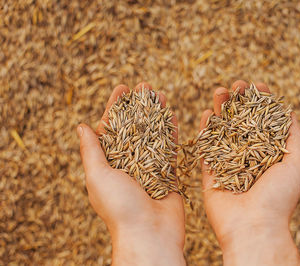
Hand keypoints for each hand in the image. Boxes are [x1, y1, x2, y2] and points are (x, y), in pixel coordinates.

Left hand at [78, 83, 184, 265]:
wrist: (149, 234)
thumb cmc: (119, 207)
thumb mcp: (98, 176)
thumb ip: (92, 151)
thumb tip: (82, 126)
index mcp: (109, 163)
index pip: (112, 128)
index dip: (116, 106)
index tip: (122, 88)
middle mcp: (129, 163)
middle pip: (134, 127)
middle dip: (139, 105)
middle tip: (145, 85)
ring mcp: (150, 167)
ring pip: (153, 134)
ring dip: (156, 113)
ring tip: (160, 94)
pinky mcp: (169, 173)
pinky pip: (171, 148)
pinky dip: (171, 131)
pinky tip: (173, 115)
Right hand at [200, 80, 299, 264]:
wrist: (254, 227)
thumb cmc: (279, 197)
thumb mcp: (297, 163)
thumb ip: (294, 137)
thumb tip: (290, 111)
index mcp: (268, 154)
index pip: (263, 122)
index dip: (260, 102)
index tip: (257, 85)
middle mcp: (247, 157)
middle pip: (241, 122)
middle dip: (238, 101)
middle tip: (236, 85)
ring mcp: (227, 164)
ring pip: (222, 131)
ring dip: (220, 109)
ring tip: (220, 91)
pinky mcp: (210, 173)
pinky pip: (205, 148)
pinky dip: (204, 130)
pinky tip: (205, 113)